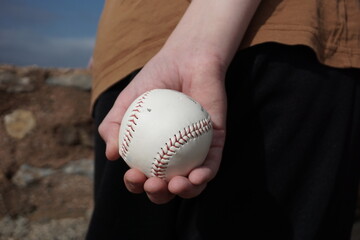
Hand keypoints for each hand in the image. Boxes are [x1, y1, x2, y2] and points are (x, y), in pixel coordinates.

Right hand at [98, 0, 259, 203]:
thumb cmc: (156, 79)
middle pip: (166, 186)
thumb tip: (111, 155)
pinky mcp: (216, 143)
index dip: (136, 184)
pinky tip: (196, 177)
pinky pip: (213, 165)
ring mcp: (196, 151)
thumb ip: (114, 124)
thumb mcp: (128, 100)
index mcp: (152, 150)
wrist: (187, 59)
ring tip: (174, 185)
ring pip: (192, 182)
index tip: (133, 175)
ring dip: (184, 192)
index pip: (143, 175)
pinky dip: (205, 175)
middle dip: (158, 195)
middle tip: (152, 184)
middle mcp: (174, 155)